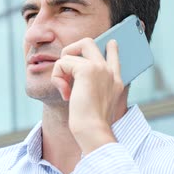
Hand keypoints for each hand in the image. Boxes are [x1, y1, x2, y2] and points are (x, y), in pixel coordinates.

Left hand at [50, 38, 123, 154]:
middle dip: (70, 50)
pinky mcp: (87, 70)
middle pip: (88, 42)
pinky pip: (62, 63)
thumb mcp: (96, 103)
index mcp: (116, 81)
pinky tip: (64, 93)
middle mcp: (110, 72)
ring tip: (64, 89)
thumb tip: (73, 77)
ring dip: (60, 70)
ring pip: (70, 52)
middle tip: (64, 68)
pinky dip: (57, 77)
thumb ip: (91, 88)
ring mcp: (100, 68)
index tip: (112, 42)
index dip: (112, 49)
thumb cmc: (91, 124)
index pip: (115, 57)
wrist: (93, 131)